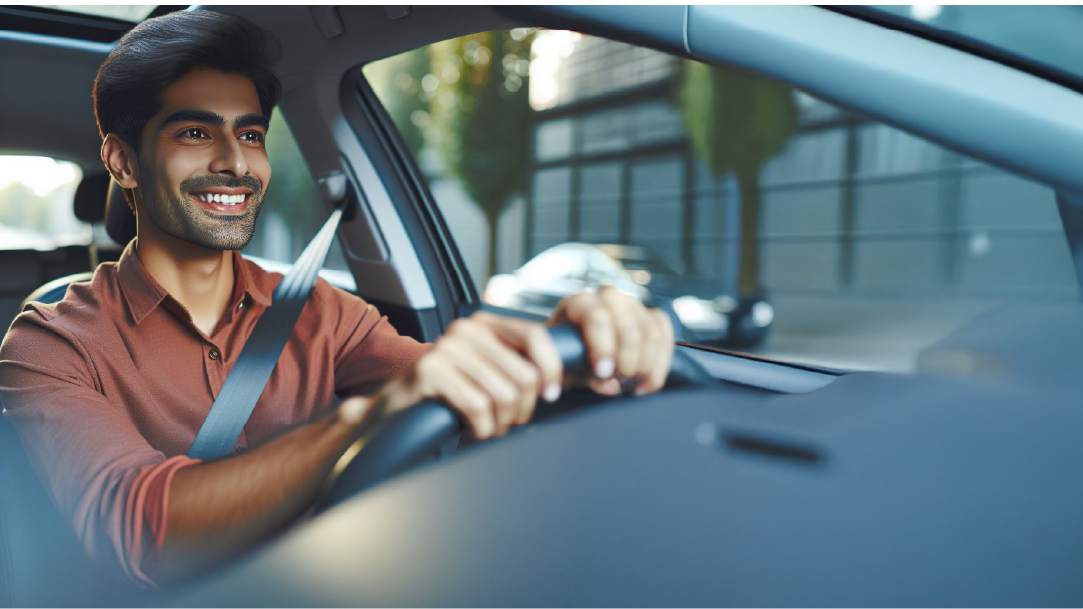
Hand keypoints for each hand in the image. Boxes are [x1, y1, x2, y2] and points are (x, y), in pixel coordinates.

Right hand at [354, 312, 564, 439]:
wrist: (394, 411)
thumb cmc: (448, 397)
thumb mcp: (486, 375)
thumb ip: (518, 368)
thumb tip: (558, 382)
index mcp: (485, 324)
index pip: (536, 336)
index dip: (552, 369)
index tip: (551, 396)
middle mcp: (467, 330)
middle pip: (525, 374)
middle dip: (522, 410)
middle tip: (507, 424)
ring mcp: (446, 348)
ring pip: (504, 394)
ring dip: (502, 424)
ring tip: (488, 429)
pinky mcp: (429, 370)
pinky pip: (478, 406)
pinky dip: (482, 428)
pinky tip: (472, 431)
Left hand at [548, 285, 673, 396]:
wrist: (576, 356)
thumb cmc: (566, 360)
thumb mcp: (566, 369)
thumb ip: (584, 376)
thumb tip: (611, 385)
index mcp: (579, 302)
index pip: (596, 316)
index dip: (603, 346)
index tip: (603, 373)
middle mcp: (608, 297)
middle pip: (628, 325)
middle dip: (628, 358)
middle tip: (622, 382)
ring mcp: (632, 304)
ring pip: (651, 331)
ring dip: (646, 364)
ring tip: (634, 387)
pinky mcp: (651, 316)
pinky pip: (665, 333)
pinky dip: (661, 361)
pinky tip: (649, 382)